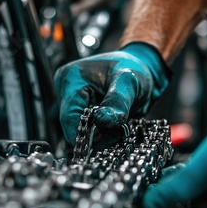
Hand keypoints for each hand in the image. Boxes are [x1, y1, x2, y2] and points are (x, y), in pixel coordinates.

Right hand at [54, 42, 169, 144]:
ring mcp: (72, 101)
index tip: (107, 140)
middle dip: (96, 135)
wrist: (140, 67)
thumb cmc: (133, 68)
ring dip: (100, 134)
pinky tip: (114, 127)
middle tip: (118, 132)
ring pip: (80, 130)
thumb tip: (102, 121)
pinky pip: (87, 128)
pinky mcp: (80, 109)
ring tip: (118, 127)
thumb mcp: (129, 82)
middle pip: (73, 125)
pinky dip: (101, 132)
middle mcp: (66, 90)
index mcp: (72, 78)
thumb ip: (117, 101)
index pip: (69, 117)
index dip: (86, 135)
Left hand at [142, 114, 206, 207]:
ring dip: (183, 190)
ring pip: (201, 206)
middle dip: (169, 199)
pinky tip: (187, 172)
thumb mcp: (205, 169)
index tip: (135, 204)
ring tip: (165, 174)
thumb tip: (147, 206)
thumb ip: (175, 190)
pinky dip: (199, 187)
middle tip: (149, 183)